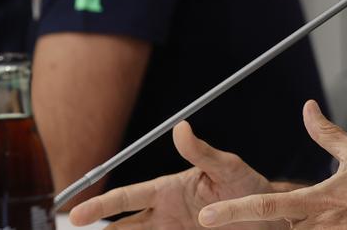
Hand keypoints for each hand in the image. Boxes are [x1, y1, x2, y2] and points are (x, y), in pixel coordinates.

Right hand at [68, 121, 277, 228]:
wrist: (270, 215)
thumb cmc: (249, 185)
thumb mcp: (228, 167)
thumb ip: (202, 152)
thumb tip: (181, 127)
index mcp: (170, 190)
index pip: (128, 198)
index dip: (101, 206)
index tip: (77, 215)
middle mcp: (165, 213)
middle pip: (122, 226)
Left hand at [197, 100, 346, 228]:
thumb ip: (326, 133)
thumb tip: (307, 109)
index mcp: (315, 201)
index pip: (265, 206)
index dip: (232, 212)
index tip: (206, 216)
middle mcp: (316, 226)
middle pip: (273, 229)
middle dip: (255, 226)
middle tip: (234, 220)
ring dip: (290, 227)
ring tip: (320, 210)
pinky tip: (321, 222)